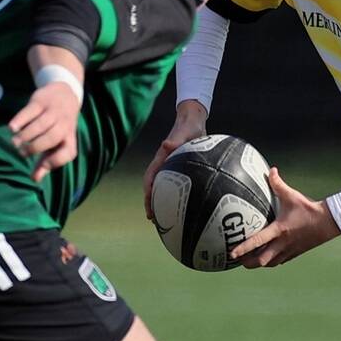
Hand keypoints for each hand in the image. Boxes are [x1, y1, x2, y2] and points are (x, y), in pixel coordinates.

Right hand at [9, 82, 81, 182]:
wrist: (66, 94)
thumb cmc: (58, 126)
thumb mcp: (56, 143)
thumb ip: (46, 162)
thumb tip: (34, 179)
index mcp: (70, 138)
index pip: (68, 152)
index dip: (56, 161)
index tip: (42, 165)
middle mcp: (64, 124)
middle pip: (52, 137)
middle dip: (35, 147)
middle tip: (21, 152)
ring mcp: (53, 111)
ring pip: (41, 124)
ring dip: (26, 135)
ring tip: (14, 143)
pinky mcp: (41, 100)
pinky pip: (30, 111)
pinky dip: (20, 120)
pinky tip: (12, 128)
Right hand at [143, 101, 207, 220]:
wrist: (193, 120)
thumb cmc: (188, 125)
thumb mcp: (184, 131)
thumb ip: (176, 138)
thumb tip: (166, 144)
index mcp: (162, 158)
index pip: (150, 177)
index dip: (147, 191)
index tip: (148, 204)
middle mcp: (164, 165)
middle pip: (153, 187)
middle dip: (151, 202)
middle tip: (153, 219)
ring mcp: (171, 168)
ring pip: (162, 188)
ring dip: (161, 202)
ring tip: (165, 219)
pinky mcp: (179, 169)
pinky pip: (175, 186)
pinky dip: (175, 197)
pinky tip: (185, 208)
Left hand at [230, 167, 339, 267]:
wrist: (329, 222)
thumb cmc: (309, 209)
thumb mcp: (292, 195)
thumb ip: (278, 184)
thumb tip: (271, 170)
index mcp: (279, 230)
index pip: (257, 241)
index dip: (243, 248)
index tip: (231, 253)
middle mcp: (282, 243)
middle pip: (261, 260)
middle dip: (247, 262)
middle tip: (237, 260)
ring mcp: (289, 250)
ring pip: (269, 264)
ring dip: (258, 264)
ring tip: (248, 261)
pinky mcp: (295, 253)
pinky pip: (279, 262)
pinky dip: (270, 262)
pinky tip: (266, 258)